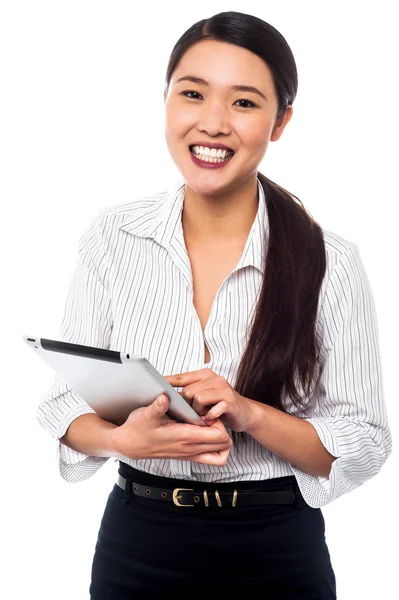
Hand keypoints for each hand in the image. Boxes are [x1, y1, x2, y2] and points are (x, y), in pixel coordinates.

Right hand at [110, 394, 231, 465]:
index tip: (209, 411)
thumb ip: (157, 406)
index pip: (219, 436)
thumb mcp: (145, 414)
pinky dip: (215, 447)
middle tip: (212, 415)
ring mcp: (190, 454)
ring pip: (220, 454)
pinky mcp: (187, 456)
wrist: (130, 445)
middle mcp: (191, 449)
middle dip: (223, 428)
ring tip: (211, 425)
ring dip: (221, 439)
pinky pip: (211, 457)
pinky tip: (205, 432)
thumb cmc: (138, 428)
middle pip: (224, 445)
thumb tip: (164, 398)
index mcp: (185, 437)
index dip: (219, 421)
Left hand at [165, 368, 254, 432]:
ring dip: (197, 411)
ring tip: (201, 416)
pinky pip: (212, 409)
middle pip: (188, 390)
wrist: (245, 412)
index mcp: (204, 374)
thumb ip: (188, 391)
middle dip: (186, 405)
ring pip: (198, 398)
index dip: (167, 383)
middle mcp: (214, 378)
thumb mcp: (204, 394)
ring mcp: (223, 388)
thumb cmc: (220, 404)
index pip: (181, 377)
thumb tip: (164, 395)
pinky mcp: (230, 401)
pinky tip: (210, 419)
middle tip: (189, 413)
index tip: (154, 388)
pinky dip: (209, 416)